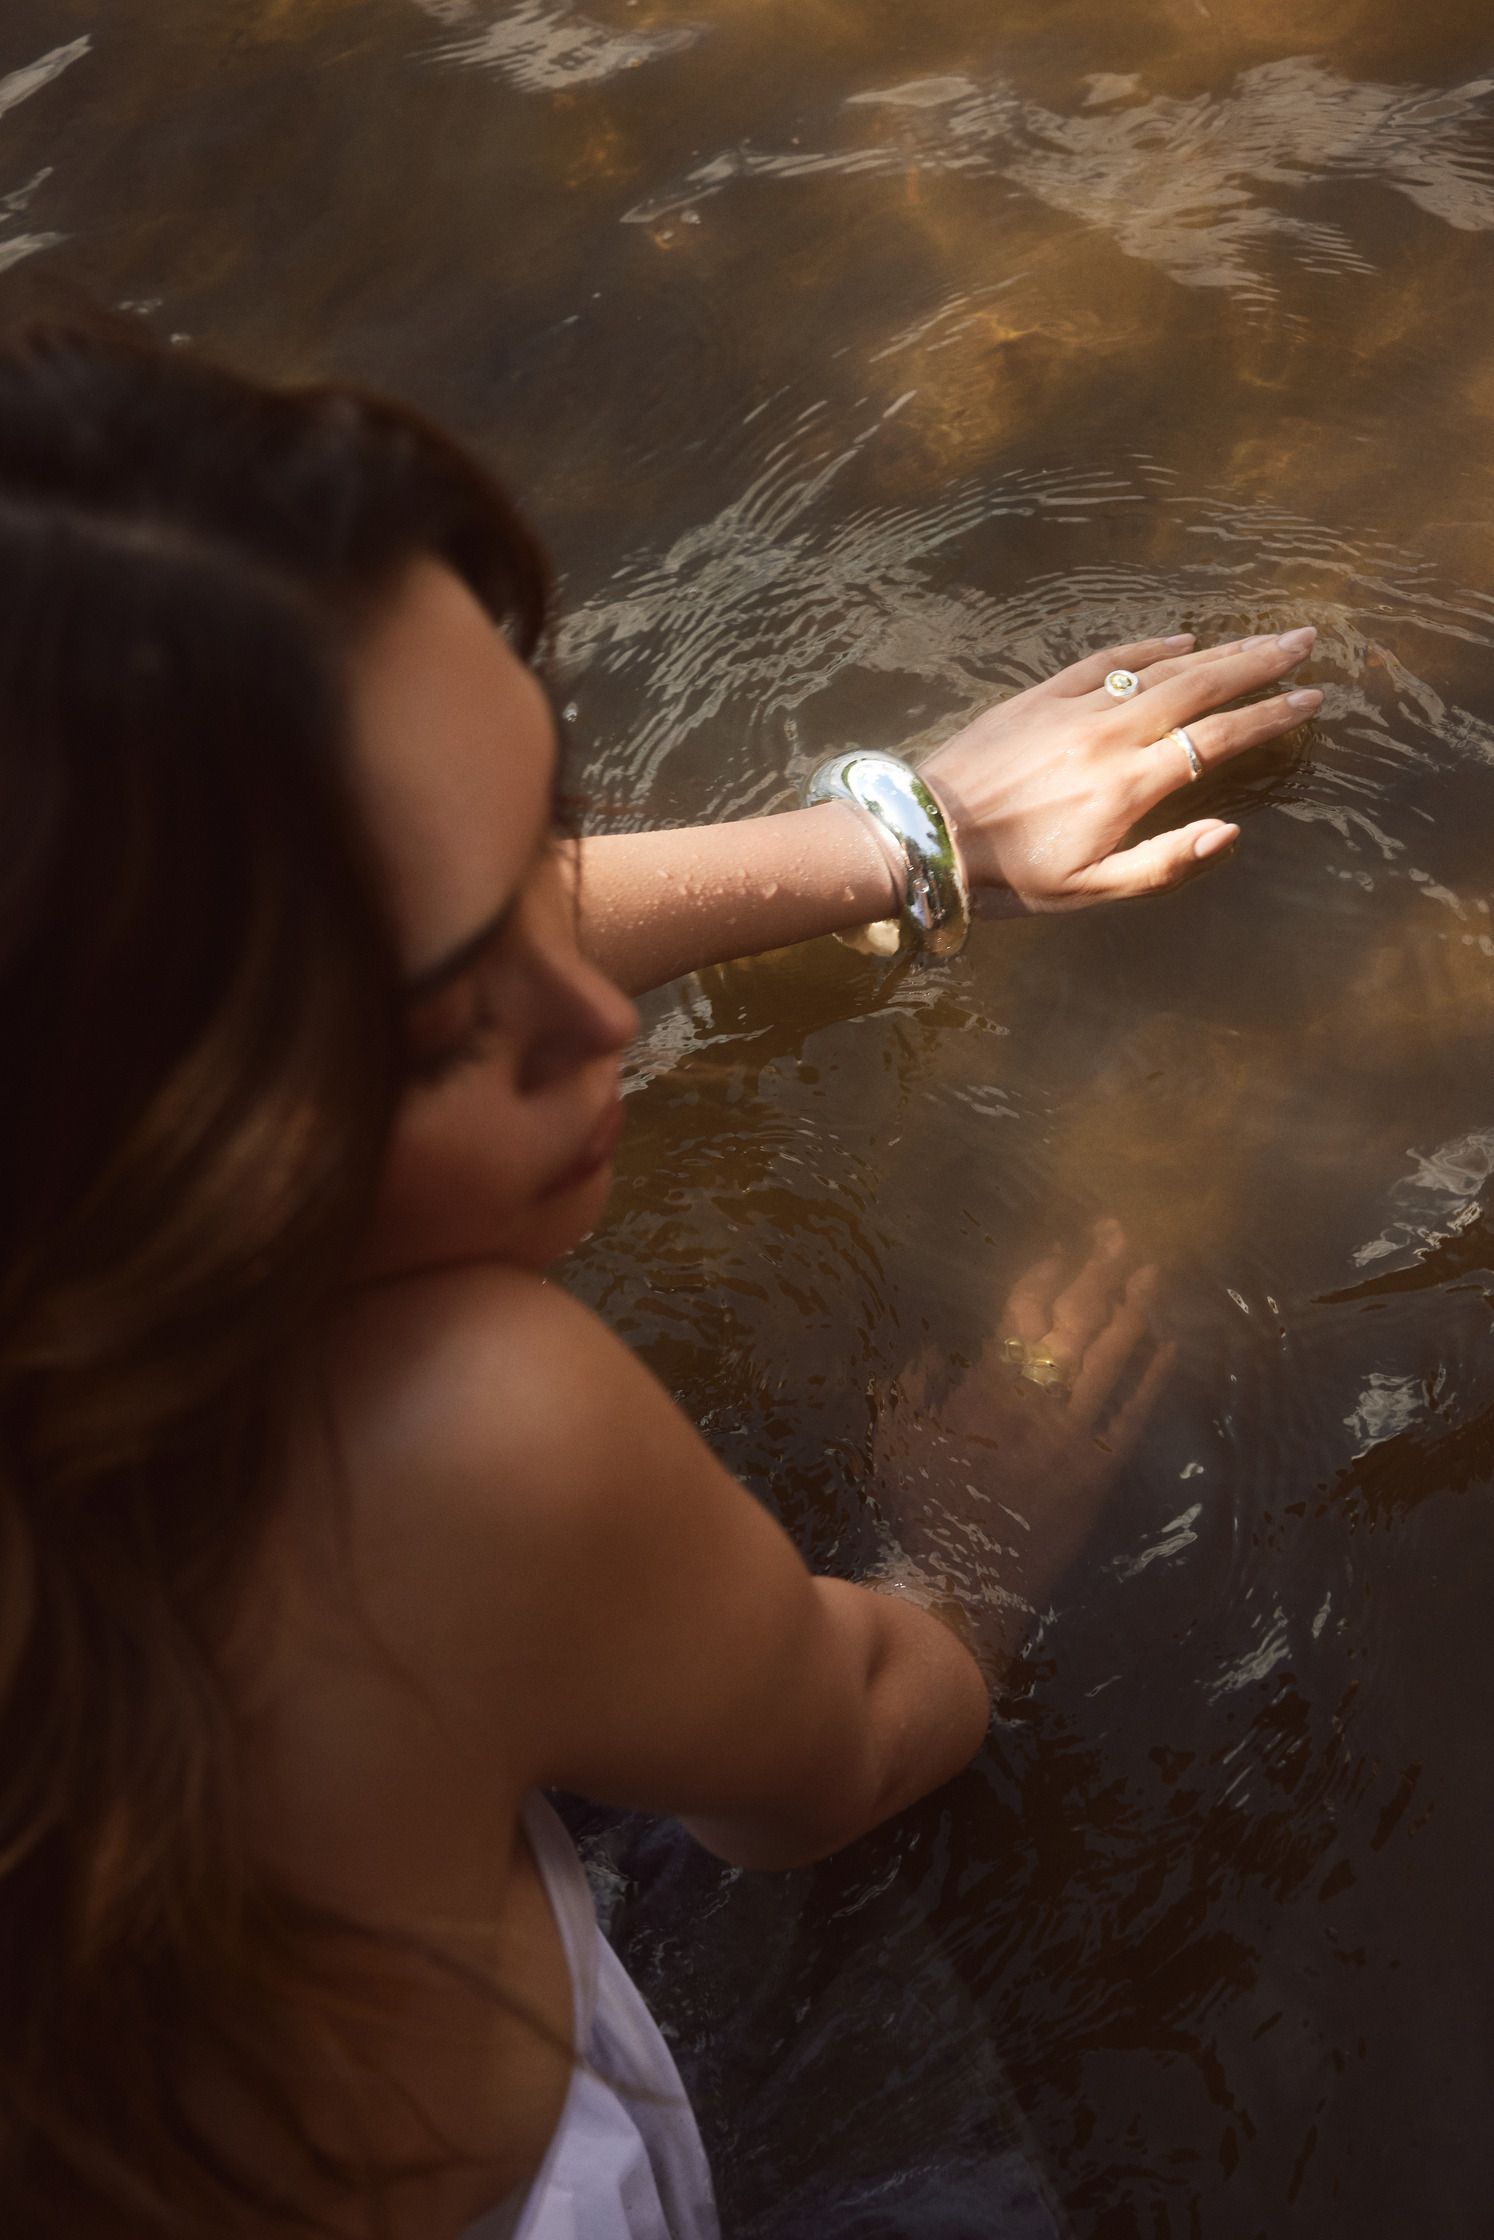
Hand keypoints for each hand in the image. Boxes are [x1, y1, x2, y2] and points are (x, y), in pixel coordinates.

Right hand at [869, 1222, 1174, 1675]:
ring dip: (1134, 1309)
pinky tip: (1168, 1344)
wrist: (963, 1586)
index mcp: (984, 1389)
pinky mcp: (1098, 1471)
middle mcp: (1034, 1403)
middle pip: (1075, 1320)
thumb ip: (913, 1392)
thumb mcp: (898, 1446)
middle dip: (1099, 1271)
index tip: (1065, 1245)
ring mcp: (1071, 1436)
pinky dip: (1151, 1376)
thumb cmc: (925, 1516)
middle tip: (1120, 1232)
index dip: (1047, 1273)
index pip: (1023, 1312)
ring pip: (1110, 1357)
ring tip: (1152, 1271)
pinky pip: (1133, 1413)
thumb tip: (934, 1352)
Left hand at [919, 628, 1320, 911]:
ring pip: (1160, 669)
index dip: (1269, 719)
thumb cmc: (1009, 878)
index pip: (1217, 742)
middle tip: (1305, 640)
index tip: (1310, 700)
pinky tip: (1181, 641)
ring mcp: (1072, 710)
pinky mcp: (1037, 697)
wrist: (924, 836)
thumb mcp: (1090, 891)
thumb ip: (1164, 863)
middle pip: (1200, 689)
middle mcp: (1108, 737)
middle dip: (1259, 664)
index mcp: (1127, 788)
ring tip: (1261, 638)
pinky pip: (1104, 661)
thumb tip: (1229, 832)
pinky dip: (1147, 648)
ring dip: (1217, 651)